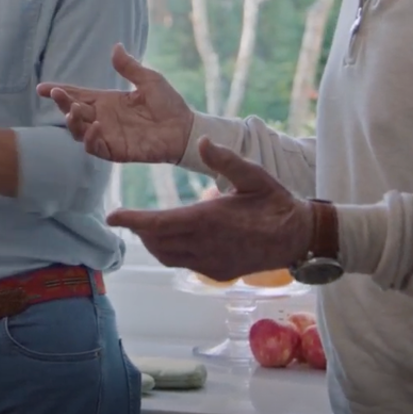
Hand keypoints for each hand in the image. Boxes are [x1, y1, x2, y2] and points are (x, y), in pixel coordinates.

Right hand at [36, 43, 193, 164]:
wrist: (185, 128)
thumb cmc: (169, 104)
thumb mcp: (149, 80)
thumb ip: (130, 67)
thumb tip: (115, 47)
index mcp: (107, 101)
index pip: (78, 95)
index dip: (60, 92)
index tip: (42, 88)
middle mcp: (103, 118)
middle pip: (73, 112)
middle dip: (62, 103)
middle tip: (57, 94)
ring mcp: (108, 135)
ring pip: (79, 131)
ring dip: (72, 121)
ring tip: (74, 111)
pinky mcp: (116, 151)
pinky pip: (95, 147)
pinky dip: (90, 139)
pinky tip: (93, 127)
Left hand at [107, 138, 312, 280]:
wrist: (300, 238)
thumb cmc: (276, 203)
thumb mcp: (255, 175)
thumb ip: (226, 159)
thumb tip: (201, 141)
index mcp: (210, 219)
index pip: (159, 223)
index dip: (132, 220)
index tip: (112, 216)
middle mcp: (206, 245)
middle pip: (157, 242)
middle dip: (139, 229)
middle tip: (128, 216)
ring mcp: (212, 263)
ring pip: (167, 256)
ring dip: (153, 242)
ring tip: (146, 226)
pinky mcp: (218, 272)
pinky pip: (184, 264)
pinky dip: (170, 252)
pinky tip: (174, 238)